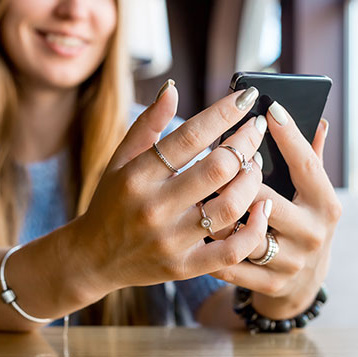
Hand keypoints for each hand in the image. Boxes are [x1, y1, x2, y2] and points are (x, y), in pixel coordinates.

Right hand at [72, 82, 270, 291]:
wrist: (94, 258)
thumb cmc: (110, 202)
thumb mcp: (119, 161)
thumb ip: (146, 125)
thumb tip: (173, 88)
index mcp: (137, 176)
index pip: (190, 137)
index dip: (224, 113)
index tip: (247, 97)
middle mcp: (154, 208)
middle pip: (218, 168)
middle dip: (246, 142)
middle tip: (255, 129)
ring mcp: (171, 240)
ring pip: (230, 206)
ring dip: (253, 180)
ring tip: (255, 164)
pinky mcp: (184, 267)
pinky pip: (232, 251)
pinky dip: (255, 229)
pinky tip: (263, 208)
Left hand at [211, 102, 341, 318]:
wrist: (301, 286)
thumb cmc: (299, 225)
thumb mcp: (311, 195)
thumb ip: (311, 159)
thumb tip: (319, 120)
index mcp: (325, 204)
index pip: (306, 164)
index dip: (288, 136)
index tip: (268, 108)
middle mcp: (314, 233)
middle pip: (265, 197)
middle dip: (234, 178)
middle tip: (208, 156)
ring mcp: (293, 261)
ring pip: (243, 232)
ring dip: (215, 213)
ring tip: (194, 194)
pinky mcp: (271, 285)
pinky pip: (231, 263)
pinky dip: (210, 247)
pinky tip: (193, 231)